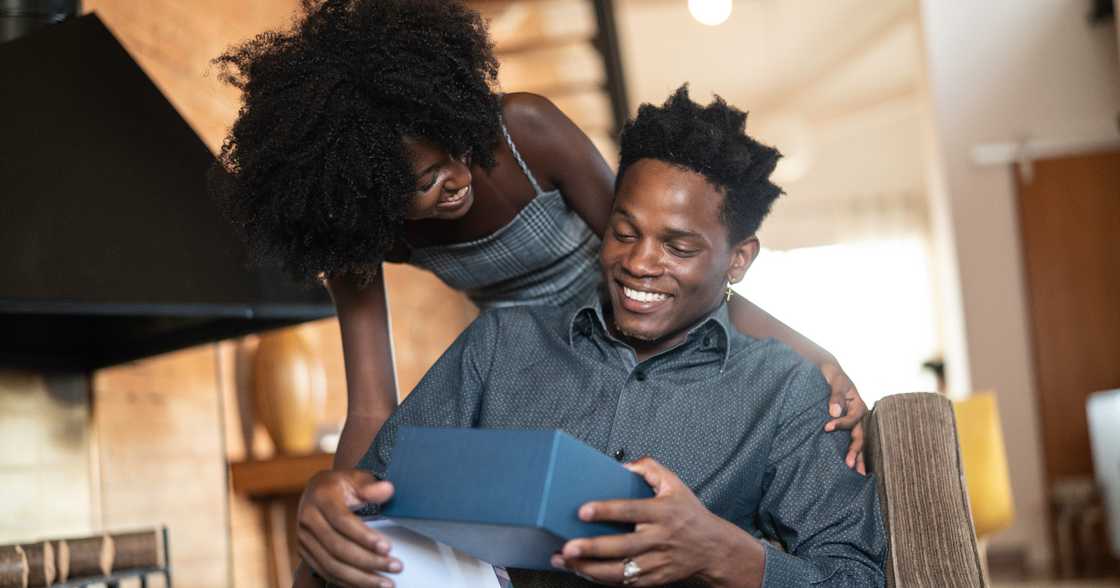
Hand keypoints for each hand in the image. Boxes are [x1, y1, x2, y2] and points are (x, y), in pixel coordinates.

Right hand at [296, 469, 401, 587]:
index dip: (365, 537)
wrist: (316, 491)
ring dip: (361, 578)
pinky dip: (348, 582)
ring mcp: (303, 538)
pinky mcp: (305, 553)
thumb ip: (372, 485)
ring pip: (331, 565)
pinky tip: (368, 585)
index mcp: (320, 497)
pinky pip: (326, 572)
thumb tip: (387, 490)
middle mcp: (307, 519)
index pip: (342, 521)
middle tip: (395, 567)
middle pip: (338, 548)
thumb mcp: (357, 478)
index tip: (388, 548)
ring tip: (386, 583)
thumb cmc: (342, 485)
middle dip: (369, 561)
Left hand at [552, 458, 762, 586]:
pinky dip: (601, 579)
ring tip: (565, 560)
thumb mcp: (675, 484)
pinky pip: (624, 582)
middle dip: (593, 548)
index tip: (583, 511)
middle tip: (567, 546)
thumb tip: (623, 466)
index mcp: (663, 512)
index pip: (631, 510)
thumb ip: (650, 469)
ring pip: (620, 569)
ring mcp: (656, 561)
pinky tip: (582, 571)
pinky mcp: (654, 578)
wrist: (713, 549)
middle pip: (623, 546)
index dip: (607, 511)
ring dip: (590, 568)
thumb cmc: (689, 515)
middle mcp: (659, 538)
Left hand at [819, 361, 866, 473]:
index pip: (852, 418)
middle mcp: (858, 416)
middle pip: (860, 436)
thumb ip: (835, 394)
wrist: (828, 372)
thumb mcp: (834, 379)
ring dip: (858, 458)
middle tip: (849, 465)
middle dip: (855, 451)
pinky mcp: (847, 428)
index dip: (841, 424)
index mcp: (858, 404)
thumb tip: (834, 412)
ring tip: (857, 475)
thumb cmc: (831, 375)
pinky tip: (852, 469)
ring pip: (859, 443)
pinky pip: (851, 442)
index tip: (826, 427)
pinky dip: (853, 455)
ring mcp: (854, 423)